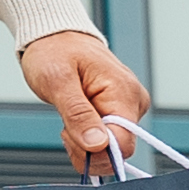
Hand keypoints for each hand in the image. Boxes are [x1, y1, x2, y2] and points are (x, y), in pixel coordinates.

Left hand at [19, 29, 150, 175]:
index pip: (124, 143)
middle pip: (118, 150)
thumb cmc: (54, 53)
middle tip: (64, 125)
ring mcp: (128, 109)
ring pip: (110, 149)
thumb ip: (78, 114)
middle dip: (86, 147)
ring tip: (68, 116)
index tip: (68, 134)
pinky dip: (84, 138)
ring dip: (82, 142)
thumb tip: (99, 144)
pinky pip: (105, 141)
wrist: (55, 39)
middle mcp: (134, 102)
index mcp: (125, 93)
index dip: (96, 150)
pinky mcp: (118, 114)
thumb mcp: (57, 81)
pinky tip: (74, 121)